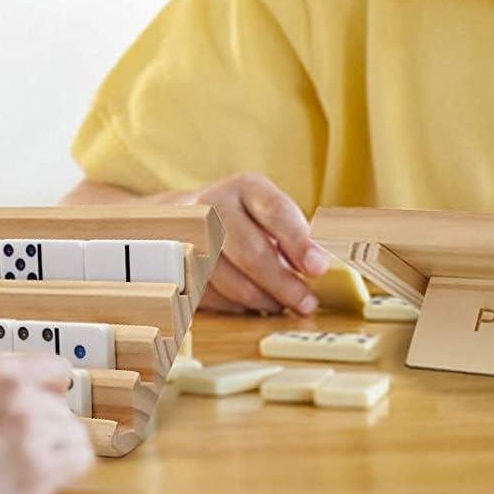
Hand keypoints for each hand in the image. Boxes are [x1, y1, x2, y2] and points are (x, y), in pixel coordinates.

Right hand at [0, 353, 93, 493]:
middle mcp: (17, 395)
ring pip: (72, 432)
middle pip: (61, 406)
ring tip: (27, 466)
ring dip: (55, 450)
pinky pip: (79, 460)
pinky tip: (48, 478)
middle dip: (45, 426)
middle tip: (21, 448)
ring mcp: (30, 433)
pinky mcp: (38, 473)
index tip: (46, 404)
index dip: (49, 390)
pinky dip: (68, 470)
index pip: (54, 369)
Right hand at [171, 172, 327, 314]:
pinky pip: (210, 295)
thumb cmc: (243, 220)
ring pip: (229, 279)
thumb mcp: (267, 212)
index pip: (275, 211)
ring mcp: (188, 235)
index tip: (319, 268)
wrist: (183, 218)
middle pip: (250, 250)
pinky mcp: (175, 264)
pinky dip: (235, 304)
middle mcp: (213, 205)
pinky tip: (251, 302)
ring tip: (280, 305)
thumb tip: (318, 265)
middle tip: (306, 302)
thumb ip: (294, 234)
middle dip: (282, 283)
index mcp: (245, 188)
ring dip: (260, 299)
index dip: (299, 242)